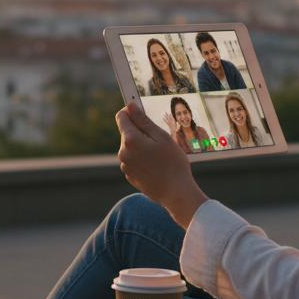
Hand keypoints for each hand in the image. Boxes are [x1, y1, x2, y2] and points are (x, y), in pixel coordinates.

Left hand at [116, 102, 207, 226]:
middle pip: (127, 132)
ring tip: (160, 155)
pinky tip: (156, 166)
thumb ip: (143, 120)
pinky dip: (142, 159)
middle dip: (140, 132)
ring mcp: (125, 165)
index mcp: (130, 140)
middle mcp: (123, 152)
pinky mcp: (130, 175)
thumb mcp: (161, 137)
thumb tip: (130, 106)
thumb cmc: (173, 163)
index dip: (132, 112)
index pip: (122, 116)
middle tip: (159, 140)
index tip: (142, 113)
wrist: (176, 193)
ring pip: (131, 147)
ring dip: (142, 146)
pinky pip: (134, 160)